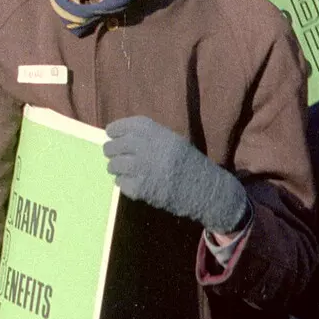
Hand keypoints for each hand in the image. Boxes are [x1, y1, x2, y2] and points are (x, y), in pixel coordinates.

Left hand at [103, 116, 248, 233]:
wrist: (208, 192)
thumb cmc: (189, 164)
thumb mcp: (173, 141)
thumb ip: (149, 137)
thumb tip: (118, 136)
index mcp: (157, 133)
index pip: (126, 126)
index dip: (115, 129)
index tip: (110, 133)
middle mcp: (148, 147)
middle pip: (115, 145)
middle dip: (110, 150)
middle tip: (111, 153)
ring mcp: (144, 168)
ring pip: (114, 165)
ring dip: (114, 167)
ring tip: (120, 169)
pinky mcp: (142, 188)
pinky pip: (121, 183)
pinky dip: (123, 183)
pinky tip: (131, 183)